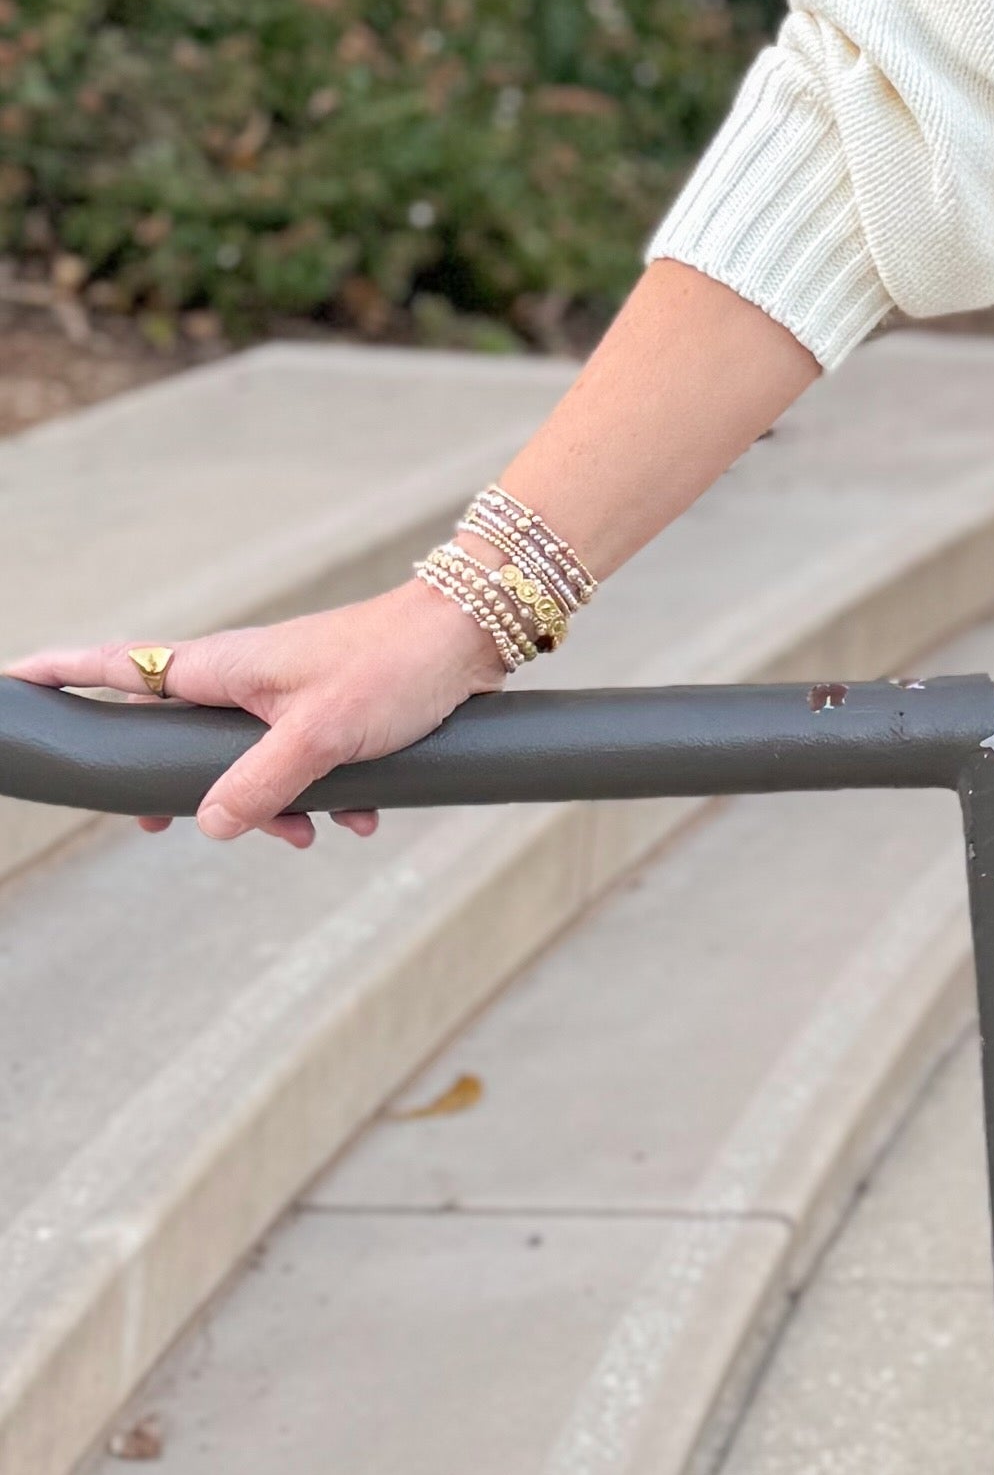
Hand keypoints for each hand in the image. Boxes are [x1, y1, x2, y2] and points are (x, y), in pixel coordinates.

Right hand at [4, 579, 498, 846]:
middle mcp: (239, 677)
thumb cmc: (390, 669)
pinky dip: (324, 795)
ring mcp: (280, 693)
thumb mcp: (320, 739)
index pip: (116, 667)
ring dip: (274, 806)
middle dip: (181, 790)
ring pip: (245, 762)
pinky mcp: (323, 711)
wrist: (468, 640)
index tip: (11, 681)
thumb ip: (259, 786)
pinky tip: (362, 817)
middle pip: (175, 737)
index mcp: (218, 668)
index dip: (60, 675)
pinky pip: (300, 765)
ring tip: (315, 834)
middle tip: (157, 827)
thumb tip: (207, 826)